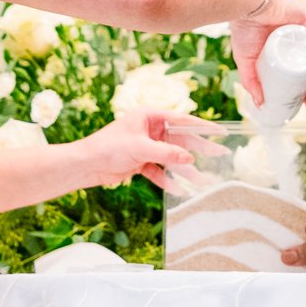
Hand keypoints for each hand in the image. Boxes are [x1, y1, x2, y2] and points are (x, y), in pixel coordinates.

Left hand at [76, 110, 220, 190]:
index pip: (182, 120)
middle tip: (220, 153)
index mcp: (150, 117)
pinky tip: (178, 189)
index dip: (202, 126)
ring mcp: (146, 146)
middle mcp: (150, 130)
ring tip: (202, 180)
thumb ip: (167, 153)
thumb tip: (190, 159)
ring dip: (185, 170)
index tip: (219, 130)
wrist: (86, 165)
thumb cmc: (108, 147)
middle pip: (180, 140)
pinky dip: (167, 179)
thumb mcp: (140, 148)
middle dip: (199, 149)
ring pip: (172, 158)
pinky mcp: (141, 162)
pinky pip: (159, 171)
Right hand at [228, 0, 305, 111]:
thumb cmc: (243, 28)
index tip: (303, 105)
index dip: (303, 88)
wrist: (245, 5)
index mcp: (286, 46)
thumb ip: (251, 81)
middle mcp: (298, 37)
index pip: (299, 69)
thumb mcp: (246, 60)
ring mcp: (305, 28)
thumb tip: (259, 104)